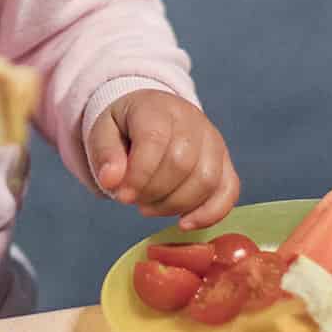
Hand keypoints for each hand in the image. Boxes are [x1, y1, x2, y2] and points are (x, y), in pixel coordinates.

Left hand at [90, 90, 240, 227]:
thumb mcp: (102, 132)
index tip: (122, 196)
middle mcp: (192, 120)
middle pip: (182, 163)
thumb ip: (104, 154)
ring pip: (206, 180)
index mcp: (157, 108)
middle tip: (134, 200)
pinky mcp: (225, 162)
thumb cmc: (125, 128)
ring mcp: (213, 140)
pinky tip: (185, 223)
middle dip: (154, 192)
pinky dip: (210, 213)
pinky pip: (229, 190)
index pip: (155, 141)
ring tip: (150, 207)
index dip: (139, 175)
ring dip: (175, 205)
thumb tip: (111, 181)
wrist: (150, 116)